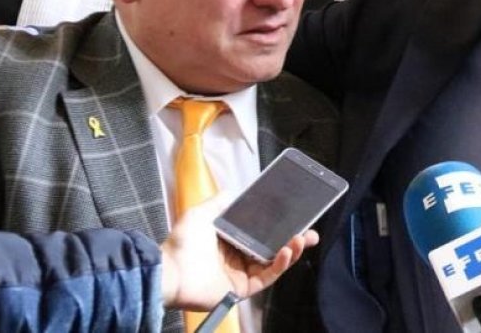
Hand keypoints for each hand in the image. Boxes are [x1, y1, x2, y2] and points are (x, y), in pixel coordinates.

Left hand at [160, 194, 318, 309]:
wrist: (170, 272)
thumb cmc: (182, 243)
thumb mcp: (201, 214)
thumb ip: (219, 203)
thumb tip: (233, 191)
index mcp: (230, 240)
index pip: (261, 233)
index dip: (279, 226)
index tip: (295, 217)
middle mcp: (238, 257)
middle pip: (272, 249)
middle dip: (294, 240)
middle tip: (310, 232)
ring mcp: (241, 274)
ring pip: (274, 263)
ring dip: (291, 251)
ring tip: (302, 238)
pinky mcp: (243, 289)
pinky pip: (267, 277)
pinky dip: (280, 265)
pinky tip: (287, 251)